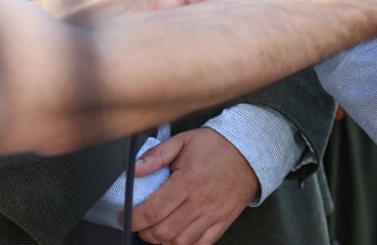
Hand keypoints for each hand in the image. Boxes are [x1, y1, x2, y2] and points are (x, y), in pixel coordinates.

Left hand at [130, 127, 257, 244]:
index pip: (153, 211)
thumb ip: (157, 154)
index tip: (125, 217)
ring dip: (163, 241)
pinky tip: (177, 238)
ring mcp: (213, 214)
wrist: (250, 150)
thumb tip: (135, 169)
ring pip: (180, 243)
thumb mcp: (184, 140)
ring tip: (157, 231)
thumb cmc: (216, 145)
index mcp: (188, 181)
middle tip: (140, 225)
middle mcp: (200, 202)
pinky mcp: (223, 221)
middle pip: (163, 232)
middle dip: (145, 233)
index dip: (133, 220)